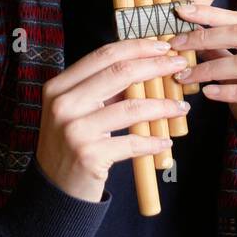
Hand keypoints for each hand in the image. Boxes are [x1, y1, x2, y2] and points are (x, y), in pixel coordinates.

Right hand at [37, 39, 190, 201]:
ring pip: (131, 108)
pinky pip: (132, 143)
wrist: (55, 190)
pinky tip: (165, 141)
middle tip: (179, 66)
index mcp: (59, 87)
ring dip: (163, 106)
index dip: (136, 47)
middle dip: (156, 66)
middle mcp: (63, 105)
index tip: (163, 47)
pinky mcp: (88, 155)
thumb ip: (103, 89)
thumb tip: (148, 66)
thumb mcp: (77, 110)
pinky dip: (153, 142)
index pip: (103, 56)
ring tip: (181, 107)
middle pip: (119, 73)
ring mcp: (74, 130)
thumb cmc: (72, 145)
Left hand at [169, 3, 236, 148]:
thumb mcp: (236, 76)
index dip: (211, 14)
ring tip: (185, 76)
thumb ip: (220, 54)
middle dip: (206, 38)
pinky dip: (229, 91)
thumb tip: (190, 32)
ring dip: (211, 69)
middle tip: (176, 45)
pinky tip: (208, 94)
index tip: (181, 12)